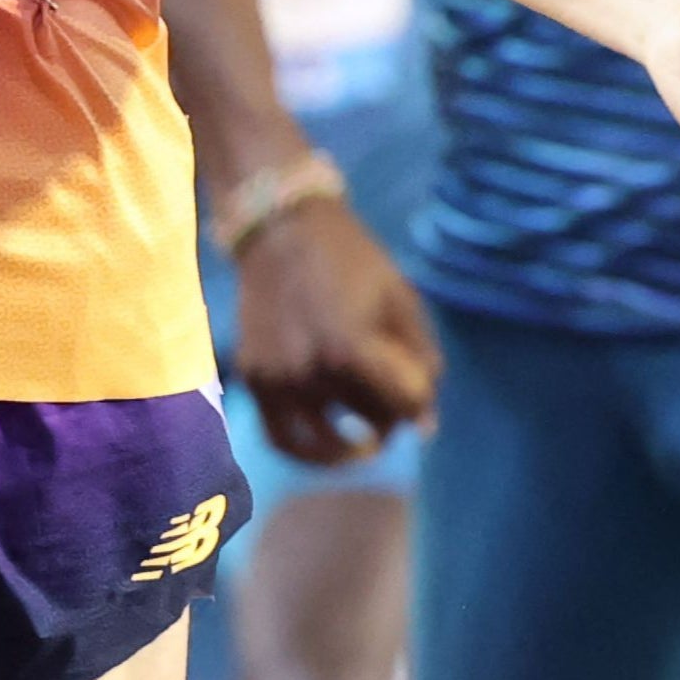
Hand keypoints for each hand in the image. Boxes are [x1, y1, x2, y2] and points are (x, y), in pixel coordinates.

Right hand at [233, 197, 440, 467]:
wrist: (281, 227)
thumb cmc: (352, 261)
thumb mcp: (401, 301)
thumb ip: (422, 362)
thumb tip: (426, 427)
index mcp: (350, 349)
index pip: (405, 408)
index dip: (420, 399)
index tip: (416, 384)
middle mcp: (309, 372)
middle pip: (370, 423)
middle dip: (390, 415)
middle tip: (391, 399)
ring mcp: (277, 378)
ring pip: (325, 442)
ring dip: (352, 446)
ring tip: (364, 441)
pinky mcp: (254, 378)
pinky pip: (280, 437)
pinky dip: (305, 452)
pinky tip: (327, 448)